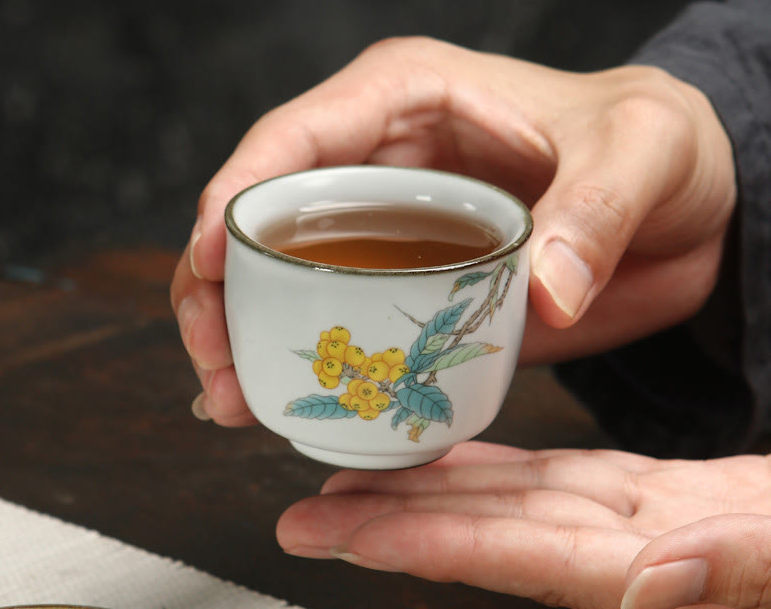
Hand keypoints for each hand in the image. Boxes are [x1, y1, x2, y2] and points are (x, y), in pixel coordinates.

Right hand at [169, 37, 735, 424]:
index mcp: (406, 97)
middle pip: (262, 214)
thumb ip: (598, 212)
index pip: (295, 138)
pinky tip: (270, 402)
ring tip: (230, 399)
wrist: (680, 204)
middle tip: (215, 361)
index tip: (207, 262)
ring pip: (278, 270)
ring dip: (240, 330)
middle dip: (217, 284)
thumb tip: (545, 295)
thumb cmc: (653, 145)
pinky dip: (295, 354)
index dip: (235, 195)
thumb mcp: (640, 154)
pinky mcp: (403, 280)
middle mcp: (376, 158)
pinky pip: (330, 312)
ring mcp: (383, 224)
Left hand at [277, 441, 770, 608]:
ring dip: (437, 489)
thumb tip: (656, 579)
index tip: (345, 531)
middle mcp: (636, 550)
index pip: (520, 556)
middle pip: (495, 530)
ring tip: (359, 477)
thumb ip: (744, 565)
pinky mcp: (659, 497)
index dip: (430, 542)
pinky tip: (458, 457)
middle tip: (309, 508)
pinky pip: (562, 479)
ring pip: (517, 501)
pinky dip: (503, 468)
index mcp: (660, 565)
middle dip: (400, 520)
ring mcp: (643, 523)